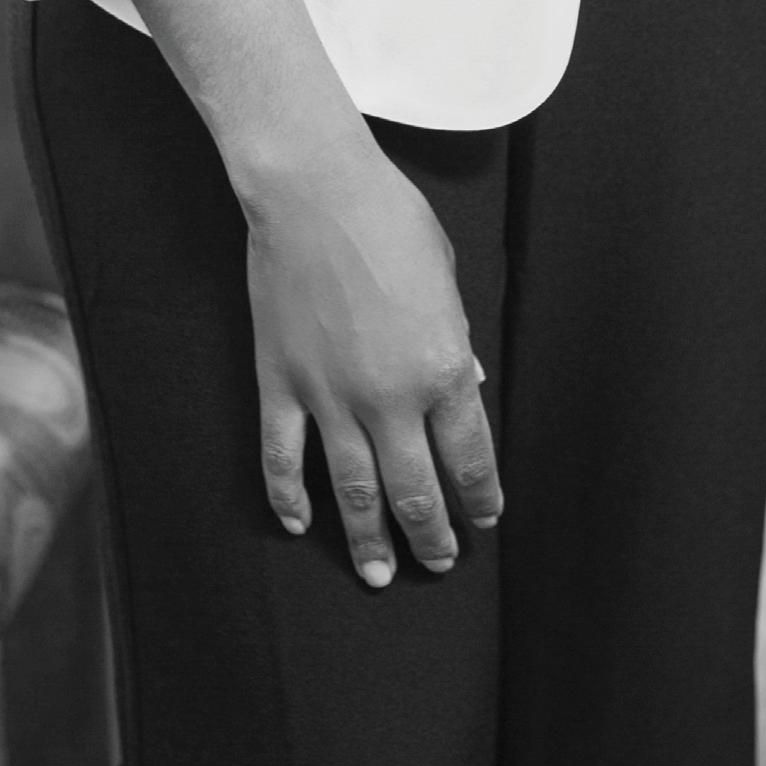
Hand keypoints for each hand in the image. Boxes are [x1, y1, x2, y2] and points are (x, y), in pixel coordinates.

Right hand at [243, 131, 501, 588]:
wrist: (315, 191)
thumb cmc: (389, 219)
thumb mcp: (446, 278)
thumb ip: (456, 339)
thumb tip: (466, 382)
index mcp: (442, 369)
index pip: (470, 458)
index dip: (479, 498)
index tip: (484, 520)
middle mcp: (390, 398)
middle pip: (415, 493)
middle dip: (432, 536)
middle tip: (440, 562)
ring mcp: (330, 397)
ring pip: (353, 493)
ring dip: (369, 542)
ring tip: (380, 575)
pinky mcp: (281, 384)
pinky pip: (282, 460)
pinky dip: (289, 500)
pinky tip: (297, 524)